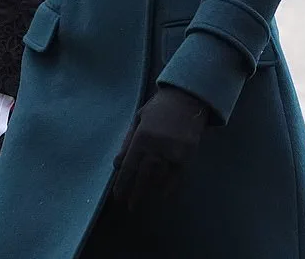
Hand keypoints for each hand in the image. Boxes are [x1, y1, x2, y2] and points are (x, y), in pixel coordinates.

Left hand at [112, 86, 206, 210]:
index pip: (129, 166)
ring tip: (142, 202)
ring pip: (159, 180)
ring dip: (149, 192)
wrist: (187, 99)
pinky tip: (162, 196)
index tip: (118, 196)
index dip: (123, 183)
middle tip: (129, 206)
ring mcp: (173, 153)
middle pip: (143, 177)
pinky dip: (169, 189)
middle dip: (135, 193)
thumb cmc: (159, 108)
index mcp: (142, 136)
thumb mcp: (138, 119)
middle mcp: (157, 147)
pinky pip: (177, 178)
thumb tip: (117, 164)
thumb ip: (127, 141)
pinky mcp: (187, 156)